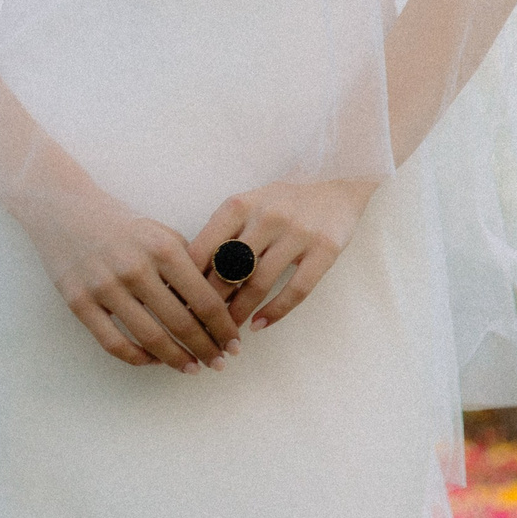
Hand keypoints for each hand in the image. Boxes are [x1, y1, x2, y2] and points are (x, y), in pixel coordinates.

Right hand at [18, 184, 238, 371]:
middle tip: (219, 363)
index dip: (223, 328)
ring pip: (150, 338)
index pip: (204, 299)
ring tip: (191, 367)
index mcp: (163, 248)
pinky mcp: (79, 302)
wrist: (64, 211)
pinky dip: (138, 358)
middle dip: (206, 348)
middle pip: (181, 323)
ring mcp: (104, 286)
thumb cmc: (123, 227)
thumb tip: (215, 310)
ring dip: (176, 359)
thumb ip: (188, 268)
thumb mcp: (162, 235)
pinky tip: (153, 360)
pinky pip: (113, 343)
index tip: (234, 344)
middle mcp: (135, 268)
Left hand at [187, 178, 380, 331]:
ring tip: (227, 333)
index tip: (178, 307)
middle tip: (199, 329)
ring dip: (239, 314)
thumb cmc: (280, 202)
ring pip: (258, 285)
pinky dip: (274, 312)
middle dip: (210, 306)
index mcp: (238, 205)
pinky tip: (259, 325)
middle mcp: (266, 216)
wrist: (337, 183)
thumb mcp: (245, 207)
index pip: (202, 251)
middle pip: (227, 272)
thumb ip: (220, 236)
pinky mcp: (325, 249)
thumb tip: (187, 279)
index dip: (186, 283)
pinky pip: (295, 290)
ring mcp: (298, 233)